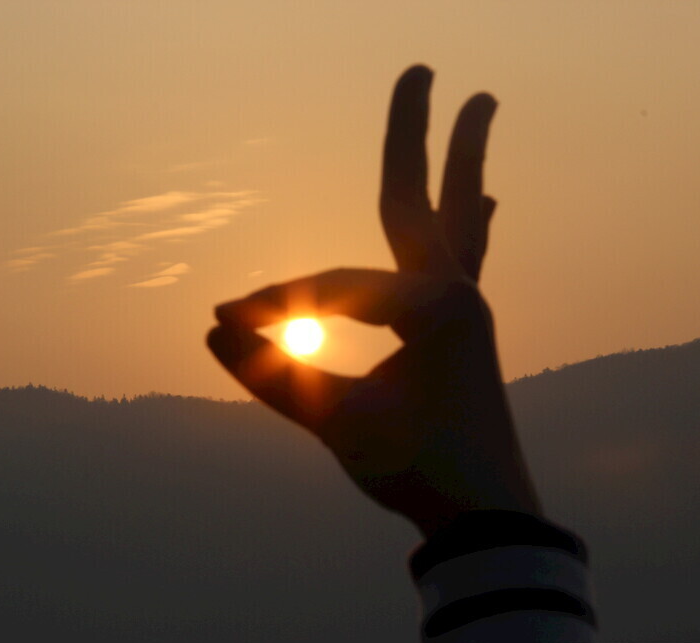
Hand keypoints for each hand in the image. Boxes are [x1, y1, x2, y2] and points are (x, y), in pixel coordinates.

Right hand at [207, 65, 540, 536]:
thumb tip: (209, 329)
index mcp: (434, 308)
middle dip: (419, 133)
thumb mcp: (338, 425)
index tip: (222, 325)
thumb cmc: (419, 472)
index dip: (273, 305)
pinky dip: (473, 223)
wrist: (488, 522)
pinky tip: (490, 200)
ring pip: (458, 219)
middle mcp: (458, 294)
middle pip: (424, 199)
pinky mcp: (465, 330)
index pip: (331, 289)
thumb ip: (274, 376)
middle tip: (424, 64)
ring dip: (464, 162)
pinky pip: (465, 259)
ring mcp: (467, 310)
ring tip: (482, 103)